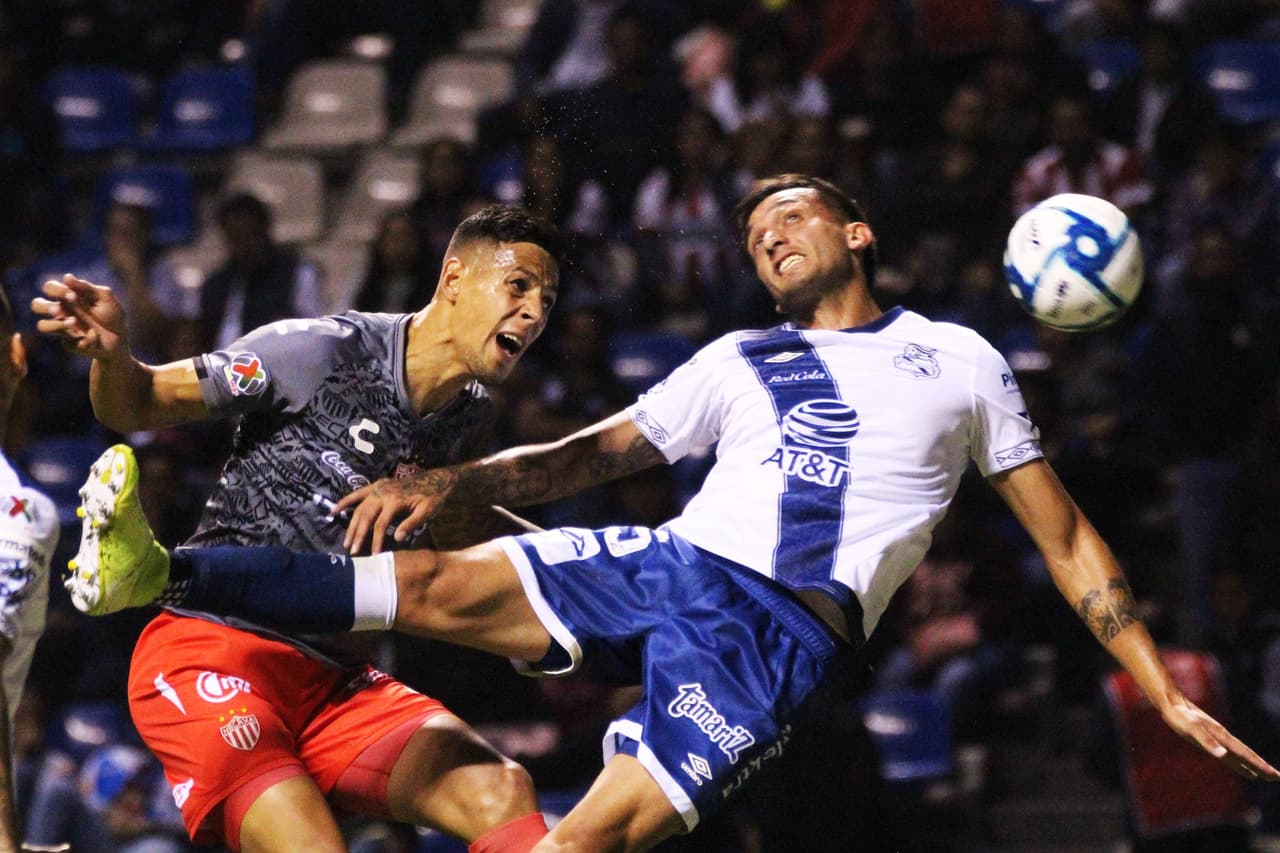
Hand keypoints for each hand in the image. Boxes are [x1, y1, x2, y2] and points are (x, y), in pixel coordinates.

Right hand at [31, 274, 130, 359]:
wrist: (121, 338)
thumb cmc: (112, 314)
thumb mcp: (104, 298)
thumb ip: (86, 287)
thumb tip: (67, 277)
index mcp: (67, 297)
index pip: (49, 288)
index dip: (55, 290)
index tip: (71, 295)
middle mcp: (60, 312)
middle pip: (37, 305)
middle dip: (45, 306)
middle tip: (59, 309)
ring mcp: (63, 329)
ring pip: (42, 326)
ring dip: (57, 324)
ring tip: (74, 322)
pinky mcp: (70, 343)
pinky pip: (68, 342)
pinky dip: (83, 339)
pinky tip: (94, 336)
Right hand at [336, 469, 457, 553]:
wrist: (435, 479)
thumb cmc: (433, 497)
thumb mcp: (427, 511)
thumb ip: (411, 523)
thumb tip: (397, 538)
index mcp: (395, 500)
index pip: (381, 524)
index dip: (376, 540)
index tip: (373, 555)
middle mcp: (382, 493)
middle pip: (365, 516)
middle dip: (358, 535)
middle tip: (352, 551)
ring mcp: (377, 488)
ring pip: (359, 508)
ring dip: (351, 525)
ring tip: (346, 542)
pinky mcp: (376, 485)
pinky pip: (357, 494)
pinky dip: (345, 501)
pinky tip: (334, 510)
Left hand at [1160, 695, 1279, 781]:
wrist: (1171, 703)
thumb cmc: (1180, 717)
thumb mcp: (1192, 730)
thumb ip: (1208, 742)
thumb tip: (1224, 755)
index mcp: (1223, 737)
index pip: (1245, 755)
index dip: (1260, 766)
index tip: (1275, 776)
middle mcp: (1223, 738)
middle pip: (1246, 755)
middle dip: (1261, 767)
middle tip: (1276, 778)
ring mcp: (1217, 738)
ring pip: (1238, 755)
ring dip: (1251, 766)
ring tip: (1262, 776)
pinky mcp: (1209, 739)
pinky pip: (1228, 753)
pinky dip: (1237, 761)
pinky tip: (1239, 765)